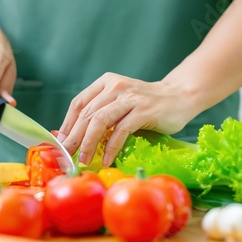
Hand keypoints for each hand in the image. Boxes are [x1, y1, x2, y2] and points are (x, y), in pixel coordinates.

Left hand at [58, 72, 195, 166]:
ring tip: (84, 159)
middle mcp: (116, 86)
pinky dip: (111, 148)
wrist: (180, 96)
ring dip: (89, 143)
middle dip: (74, 138)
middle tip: (67, 156)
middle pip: (87, 114)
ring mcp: (130, 98)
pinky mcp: (144, 110)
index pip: (79, 104)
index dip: (67, 125)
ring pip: (100, 121)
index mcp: (106, 82)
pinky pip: (121, 131)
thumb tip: (74, 137)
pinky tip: (106, 159)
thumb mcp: (120, 103)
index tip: (61, 143)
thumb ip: (101, 114)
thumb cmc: (147, 104)